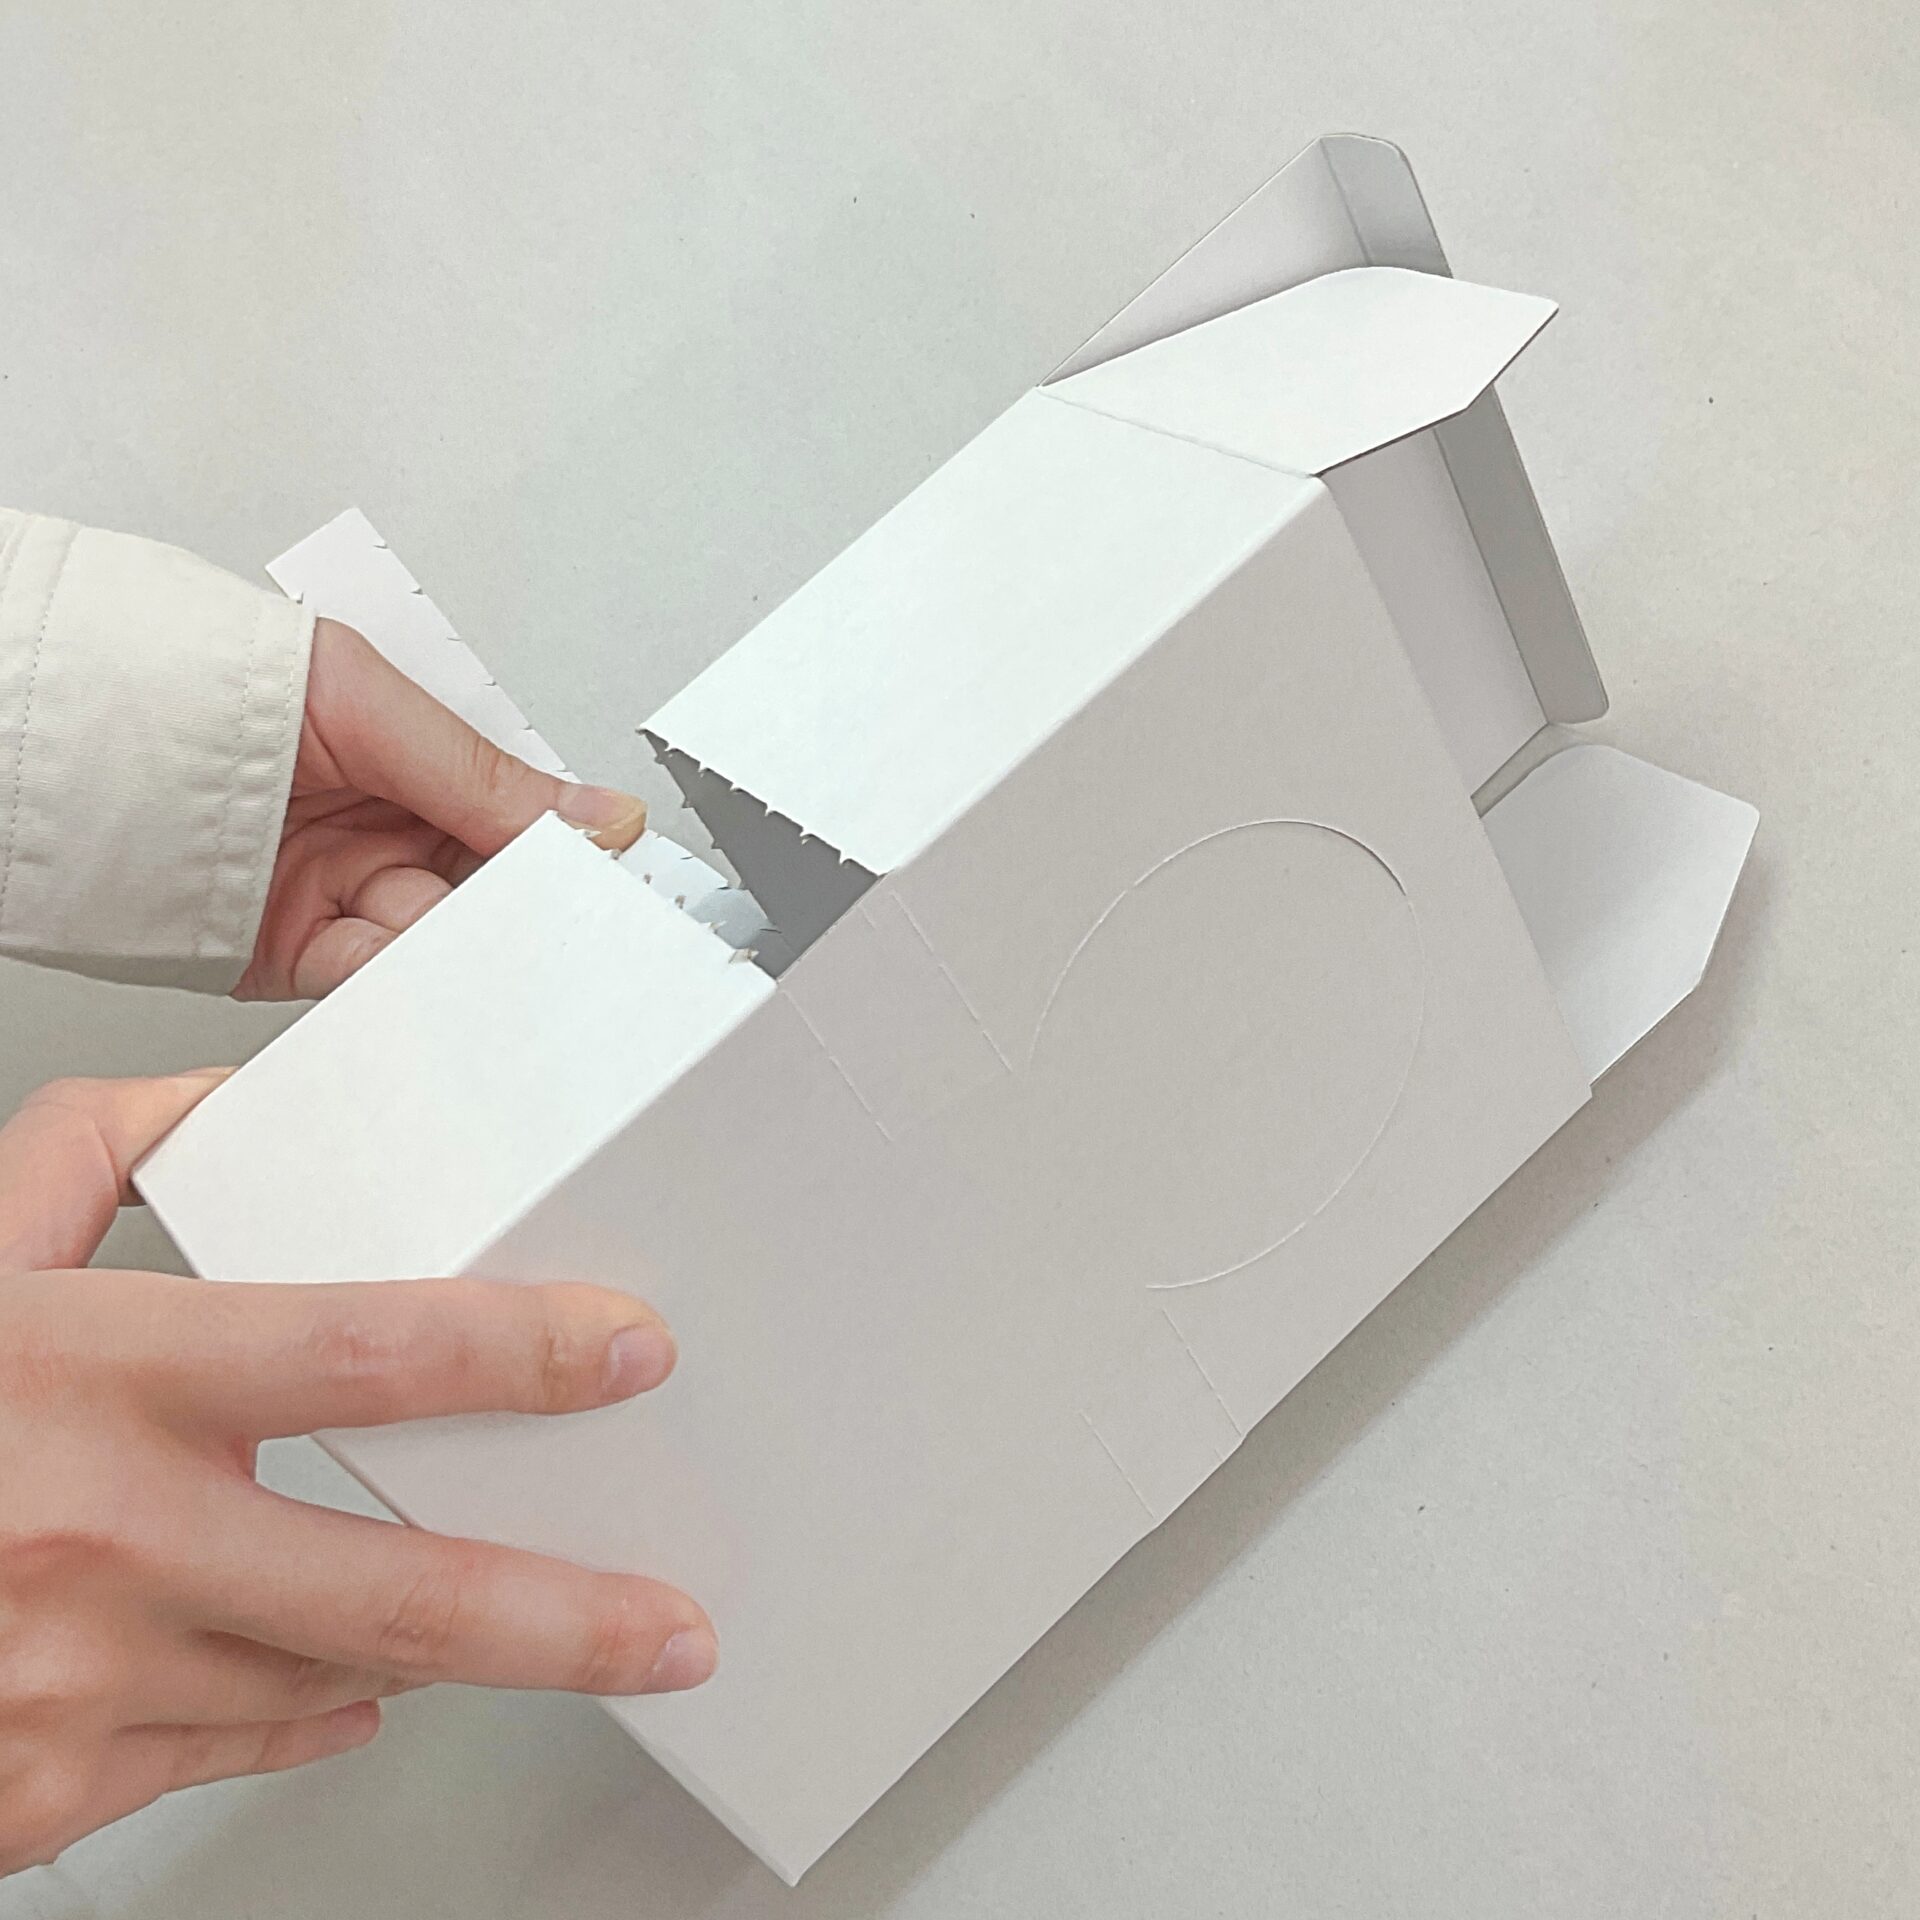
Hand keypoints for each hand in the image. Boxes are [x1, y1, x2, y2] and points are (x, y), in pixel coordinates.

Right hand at [0, 1072, 714, 1876]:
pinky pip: (232, 1745)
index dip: (516, 1352)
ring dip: (430, 1649)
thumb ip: (84, 1159)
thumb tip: (225, 1103)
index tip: (624, 1352)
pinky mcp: (47, 1787)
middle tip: (672, 1629)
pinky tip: (342, 1682)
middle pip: (390, 1588)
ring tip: (518, 1619)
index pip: (360, 1350)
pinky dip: (306, 1709)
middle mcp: (92, 1539)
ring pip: (323, 1674)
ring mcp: (71, 1683)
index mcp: (86, 1377)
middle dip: (562, 1619)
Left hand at [238, 618, 649, 998]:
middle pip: (483, 881)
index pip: (512, 810)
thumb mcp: (366, 704)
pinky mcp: (297, 952)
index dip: (560, 844)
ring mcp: (340, 888)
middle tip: (559, 915)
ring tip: (488, 936)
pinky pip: (372, 975)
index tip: (612, 870)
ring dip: (461, 941)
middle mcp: (378, 820)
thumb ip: (484, 774)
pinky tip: (430, 966)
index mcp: (409, 752)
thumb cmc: (198, 683)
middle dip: (516, 901)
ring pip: (435, 933)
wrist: (67, 743)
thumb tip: (596, 814)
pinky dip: (403, 980)